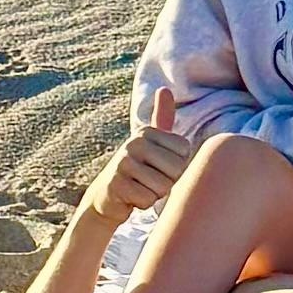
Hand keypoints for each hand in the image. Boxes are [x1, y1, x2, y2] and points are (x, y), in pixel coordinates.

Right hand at [89, 87, 192, 221]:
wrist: (107, 196)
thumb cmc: (138, 168)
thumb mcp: (151, 142)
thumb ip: (161, 118)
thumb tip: (164, 88)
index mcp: (147, 132)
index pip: (185, 152)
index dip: (177, 166)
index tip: (159, 166)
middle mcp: (134, 143)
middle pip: (176, 169)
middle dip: (168, 182)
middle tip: (150, 179)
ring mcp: (123, 163)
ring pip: (163, 187)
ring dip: (155, 194)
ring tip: (141, 187)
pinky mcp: (116, 185)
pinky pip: (147, 200)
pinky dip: (143, 204)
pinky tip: (132, 197)